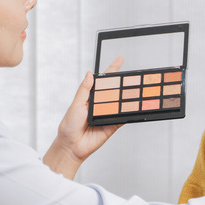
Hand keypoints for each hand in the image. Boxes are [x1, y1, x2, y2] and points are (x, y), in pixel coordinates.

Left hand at [43, 57, 123, 178]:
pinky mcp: (113, 125)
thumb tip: (89, 74)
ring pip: (121, 103)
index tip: (120, 59)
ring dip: (128, 96)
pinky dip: (128, 112)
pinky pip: (123, 117)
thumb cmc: (69, 125)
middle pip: (115, 90)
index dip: (112, 70)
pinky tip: (134, 106)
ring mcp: (108, 115)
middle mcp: (101, 105)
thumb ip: (84, 89)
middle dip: (124, 82)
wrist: (72, 146)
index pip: (103, 81)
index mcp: (90, 97)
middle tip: (133, 76)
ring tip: (135, 89)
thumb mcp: (75, 104)